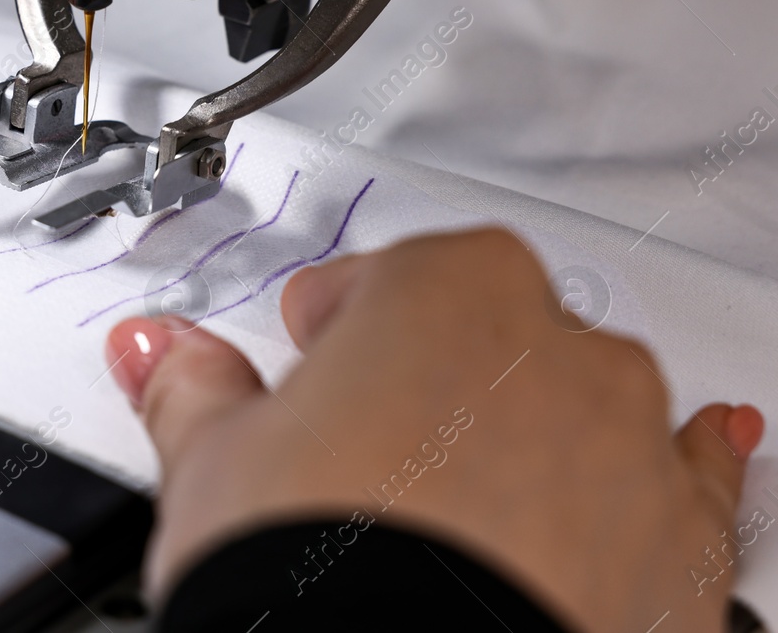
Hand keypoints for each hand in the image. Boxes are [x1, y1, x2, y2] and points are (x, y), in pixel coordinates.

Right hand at [106, 228, 764, 632]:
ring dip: (533, 416)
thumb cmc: (322, 570)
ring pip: (586, 394)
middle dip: (428, 369)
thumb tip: (154, 351)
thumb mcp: (216, 460)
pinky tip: (690, 448)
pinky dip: (675, 467)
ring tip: (460, 490)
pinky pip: (693, 475)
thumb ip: (190, 385)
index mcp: (441, 290)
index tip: (306, 359)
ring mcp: (629, 441)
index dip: (331, 323)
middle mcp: (554, 348)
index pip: (377, 276)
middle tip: (363, 438)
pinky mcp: (684, 543)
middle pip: (484, 328)